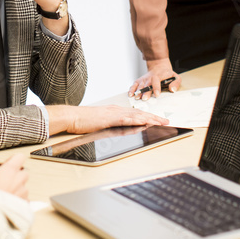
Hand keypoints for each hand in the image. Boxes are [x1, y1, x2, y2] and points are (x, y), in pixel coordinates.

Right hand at [0, 153, 28, 199]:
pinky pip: (23, 197)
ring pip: (23, 186)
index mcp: (11, 169)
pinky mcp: (24, 201)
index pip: (20, 157)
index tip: (9, 164)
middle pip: (23, 172)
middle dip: (16, 175)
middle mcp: (19, 178)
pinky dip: (17, 198)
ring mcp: (23, 190)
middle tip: (6, 179)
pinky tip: (8, 201)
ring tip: (5, 193)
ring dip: (17, 188)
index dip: (14, 160)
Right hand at [46, 104, 168, 134]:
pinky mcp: (108, 118)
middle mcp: (116, 110)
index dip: (149, 116)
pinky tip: (143, 122)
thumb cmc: (83, 121)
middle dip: (154, 117)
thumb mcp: (100, 122)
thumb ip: (111, 123)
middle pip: (139, 113)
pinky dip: (135, 120)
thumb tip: (120, 128)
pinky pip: (125, 119)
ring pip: (136, 115)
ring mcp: (113, 113)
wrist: (72, 117)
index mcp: (115, 111)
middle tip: (167, 120)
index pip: (136, 113)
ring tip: (161, 121)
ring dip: (150, 118)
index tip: (158, 119)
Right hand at [128, 59, 181, 100]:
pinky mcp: (140, 80)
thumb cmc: (167, 74)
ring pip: (140, 84)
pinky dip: (132, 89)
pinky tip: (130, 94)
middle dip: (145, 92)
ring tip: (137, 98)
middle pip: (147, 84)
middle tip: (145, 99)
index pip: (156, 80)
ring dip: (138, 91)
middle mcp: (150, 76)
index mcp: (159, 75)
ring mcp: (144, 78)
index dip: (156, 87)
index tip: (157, 95)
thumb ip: (176, 83)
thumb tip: (172, 90)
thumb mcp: (175, 76)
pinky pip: (135, 84)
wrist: (159, 66)